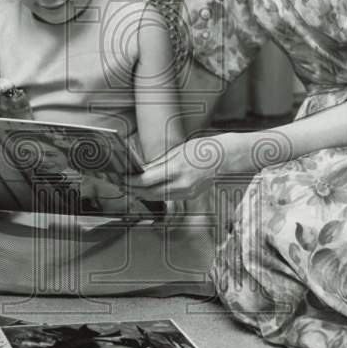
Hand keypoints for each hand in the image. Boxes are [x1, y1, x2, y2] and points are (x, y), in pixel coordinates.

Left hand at [127, 133, 253, 202]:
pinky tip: (148, 190)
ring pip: (158, 197)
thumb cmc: (202, 149)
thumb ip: (158, 164)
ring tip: (131, 188)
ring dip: (143, 194)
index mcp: (177, 169)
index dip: (131, 182)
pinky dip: (156, 194)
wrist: (225, 157)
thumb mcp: (177, 151)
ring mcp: (186, 192)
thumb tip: (141, 171)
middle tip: (121, 185)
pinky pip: (168, 197)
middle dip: (133, 190)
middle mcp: (181, 184)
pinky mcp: (190, 196)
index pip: (146, 181)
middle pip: (150, 193)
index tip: (122, 178)